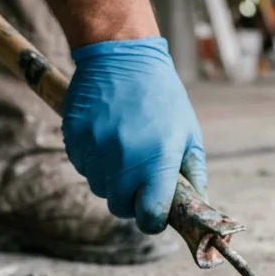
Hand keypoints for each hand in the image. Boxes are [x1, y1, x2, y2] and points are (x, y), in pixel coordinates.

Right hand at [62, 37, 206, 233]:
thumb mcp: (188, 134)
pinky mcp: (75, 140)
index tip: (155, 211)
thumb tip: (198, 206)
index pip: (149, 218)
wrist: (121, 56)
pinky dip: (93, 160)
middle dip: (131, 199)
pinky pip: (83, 166)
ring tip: (124, 148)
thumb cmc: (162, 97)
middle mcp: (124, 164)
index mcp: (157, 165)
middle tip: (140, 176)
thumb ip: (194, 175)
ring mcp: (96, 153)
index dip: (153, 219)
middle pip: (120, 208)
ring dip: (111, 179)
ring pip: (99, 188)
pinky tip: (106, 135)